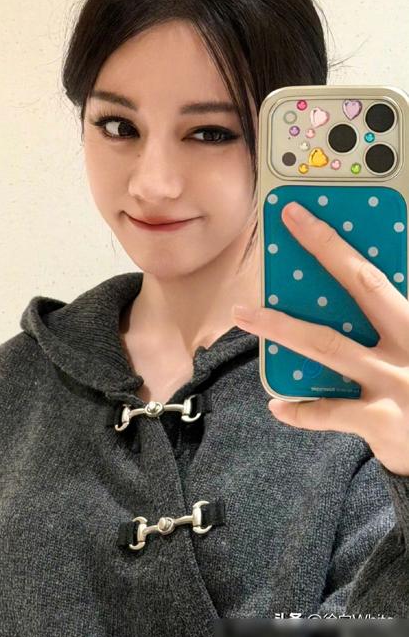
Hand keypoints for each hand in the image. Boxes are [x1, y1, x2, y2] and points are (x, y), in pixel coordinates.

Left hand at [232, 200, 408, 476]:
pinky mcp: (382, 421)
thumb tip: (345, 281)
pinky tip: (277, 404)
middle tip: (287, 225)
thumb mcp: (408, 338)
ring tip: (243, 313)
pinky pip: (329, 412)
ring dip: (281, 328)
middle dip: (322, 250)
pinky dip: (300, 410)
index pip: (374, 272)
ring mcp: (394, 382)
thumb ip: (388, 316)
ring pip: (329, 346)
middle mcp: (407, 343)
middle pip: (361, 288)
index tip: (300, 214)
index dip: (335, 241)